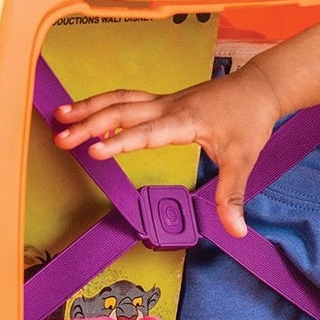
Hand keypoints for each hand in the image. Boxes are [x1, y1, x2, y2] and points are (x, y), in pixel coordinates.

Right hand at [51, 71, 282, 236]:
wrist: (259, 88)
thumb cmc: (250, 121)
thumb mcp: (245, 161)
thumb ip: (232, 196)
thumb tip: (235, 231)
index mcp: (186, 121)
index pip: (148, 133)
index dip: (121, 142)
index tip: (94, 150)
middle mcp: (169, 108)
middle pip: (123, 113)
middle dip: (89, 124)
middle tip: (60, 138)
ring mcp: (164, 102)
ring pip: (120, 100)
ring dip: (89, 107)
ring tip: (59, 116)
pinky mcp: (163, 101)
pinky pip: (127, 100)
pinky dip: (103, 104)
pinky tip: (86, 115)